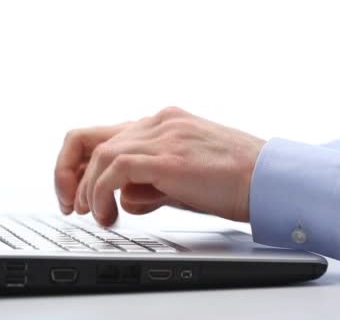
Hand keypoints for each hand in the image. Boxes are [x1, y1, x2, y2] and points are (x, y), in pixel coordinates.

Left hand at [54, 107, 265, 225]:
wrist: (270, 179)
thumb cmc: (234, 181)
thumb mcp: (183, 180)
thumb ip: (150, 184)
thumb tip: (126, 199)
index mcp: (162, 123)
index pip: (104, 136)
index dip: (80, 165)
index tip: (77, 194)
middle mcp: (158, 122)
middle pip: (90, 137)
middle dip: (68, 173)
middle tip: (71, 205)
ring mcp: (164, 135)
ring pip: (101, 154)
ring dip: (88, 189)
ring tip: (96, 216)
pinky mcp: (170, 156)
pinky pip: (116, 168)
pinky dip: (102, 192)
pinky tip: (109, 213)